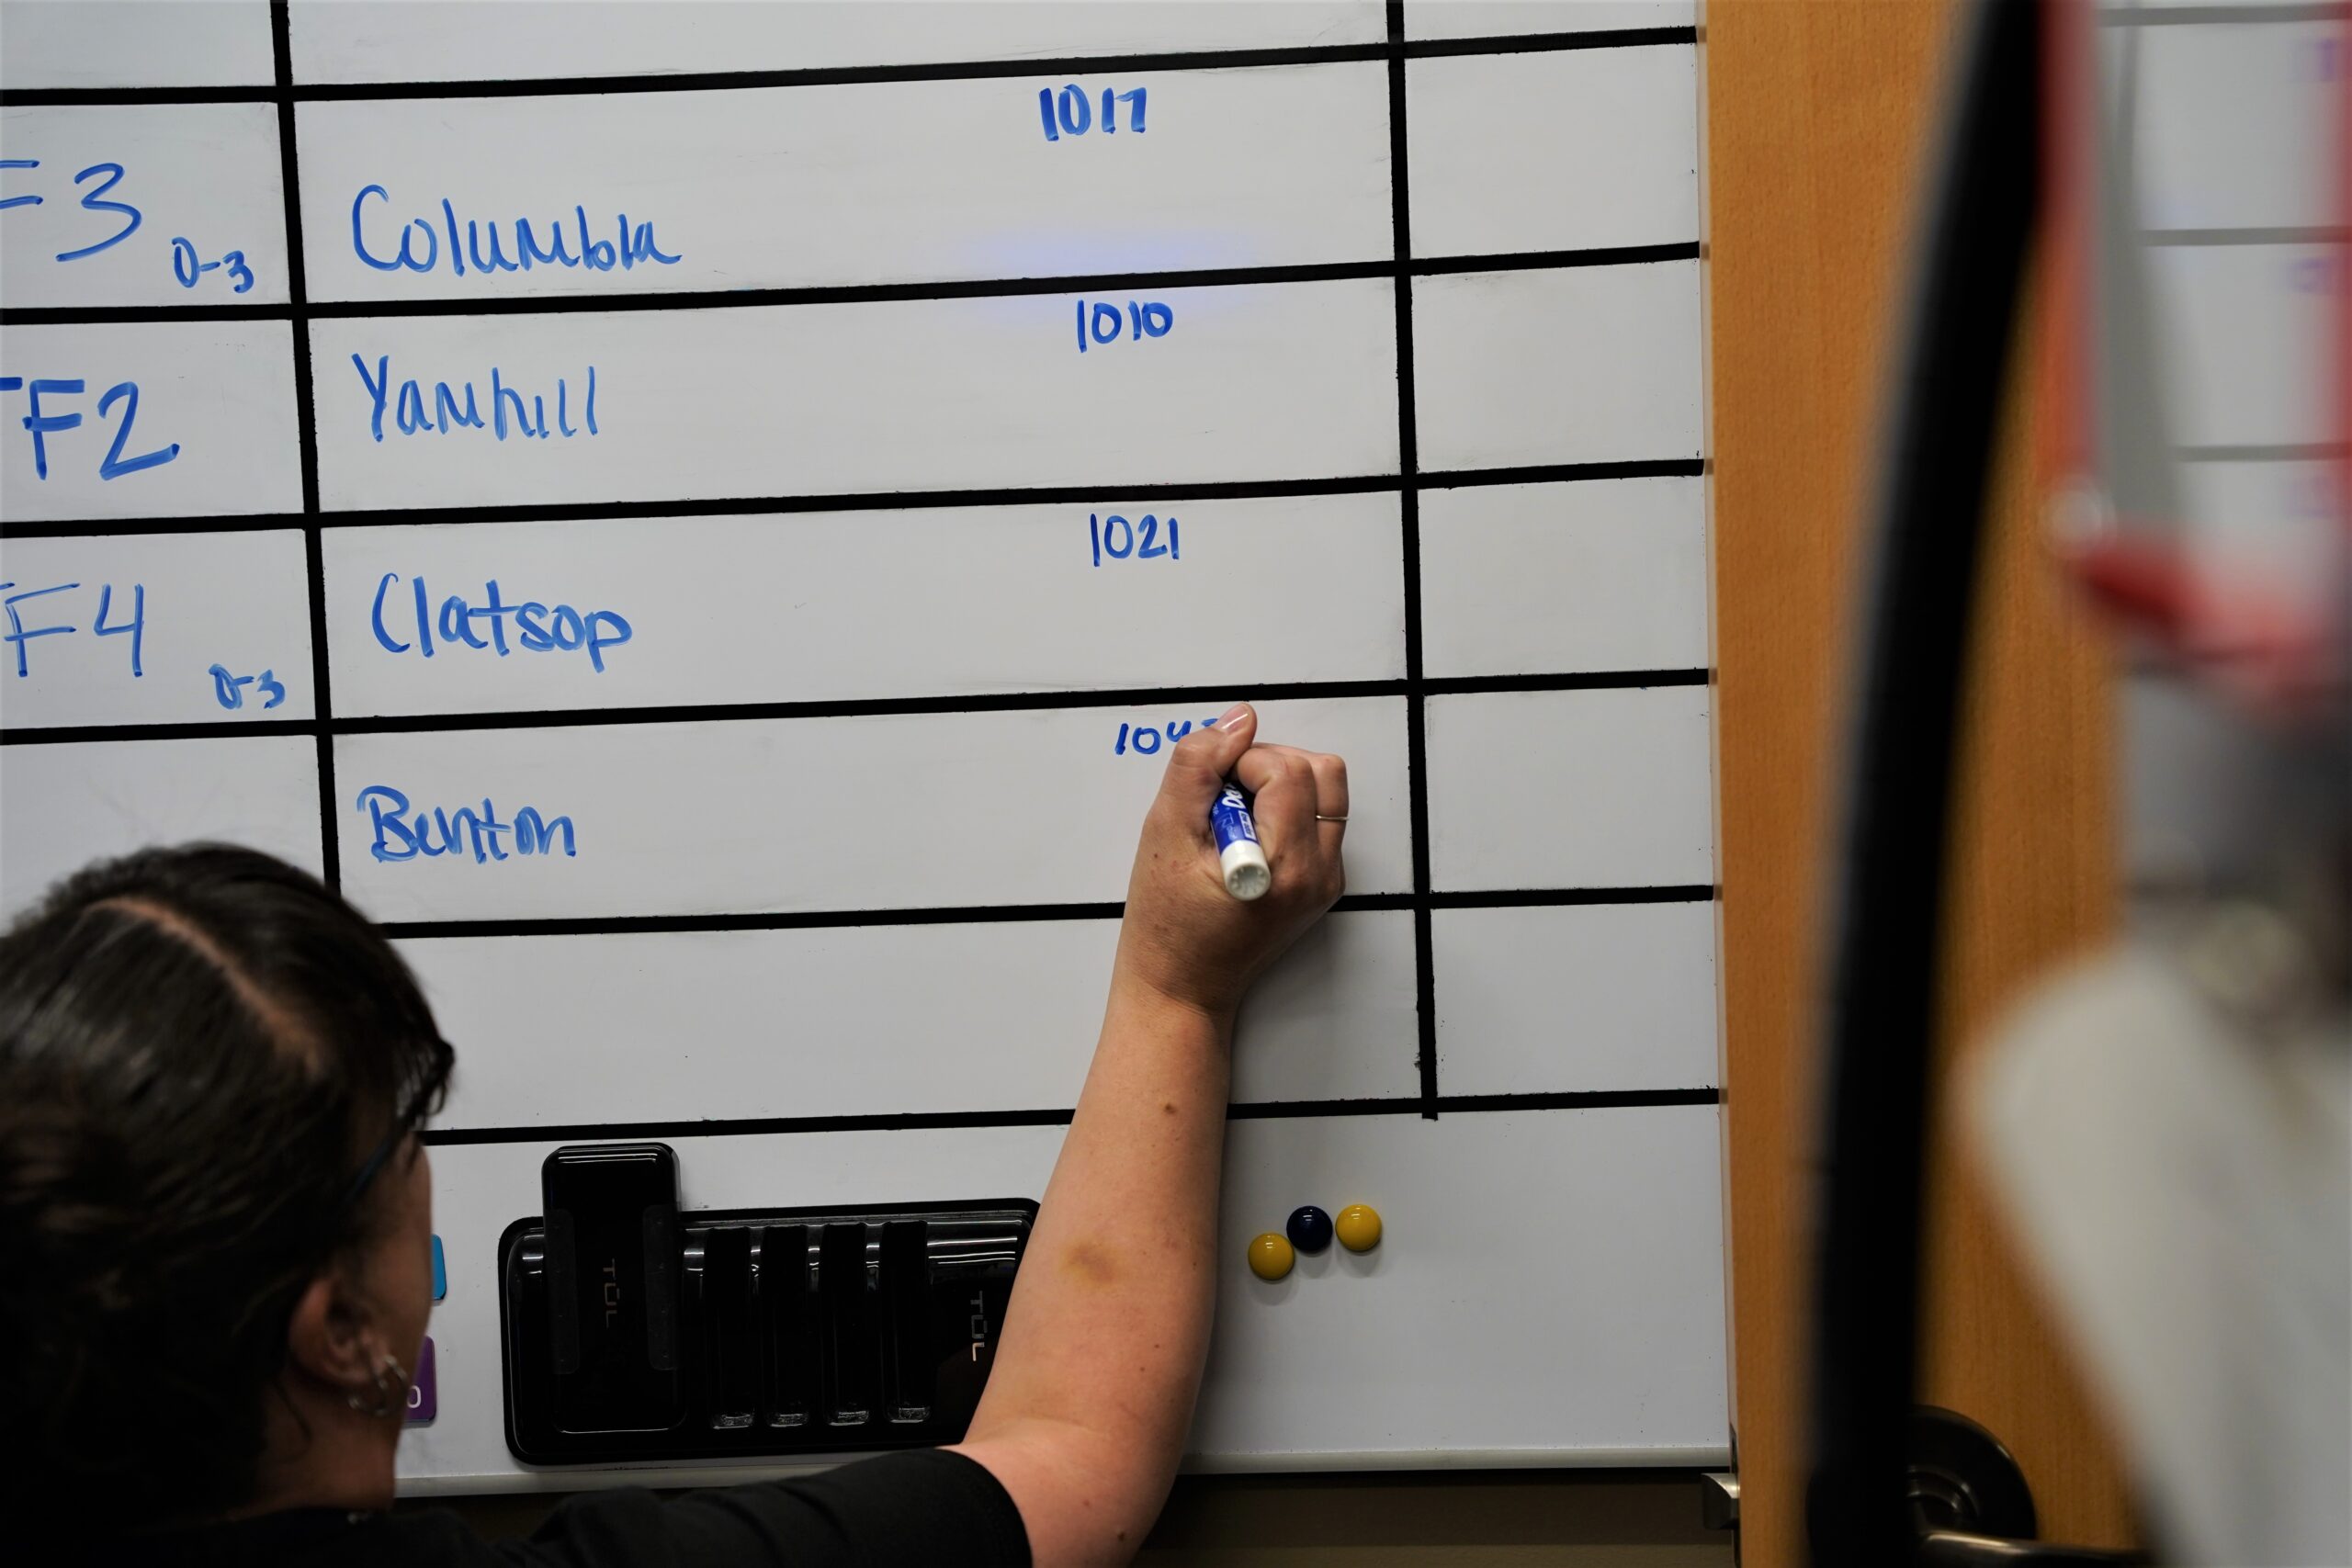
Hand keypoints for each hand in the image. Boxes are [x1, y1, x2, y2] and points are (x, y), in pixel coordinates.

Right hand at [1111, 702, 1347, 1022]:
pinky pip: (1318, 819)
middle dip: (1268, 766)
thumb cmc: (1166, 925)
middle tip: (1222, 801)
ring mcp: (1325, 880)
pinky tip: (1245, 839)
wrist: (1180, 987)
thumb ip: (1198, 767)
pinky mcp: (1321, 883)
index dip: (1241, 763)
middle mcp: (1318, 873)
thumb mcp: (1164, 833)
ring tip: (1234, 820)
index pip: (1286, 768)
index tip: (1209, 794)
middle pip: (1321, 771)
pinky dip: (1284, 811)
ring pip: (1325, 791)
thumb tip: (1237, 720)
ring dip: (1280, 785)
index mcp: (1286, 866)